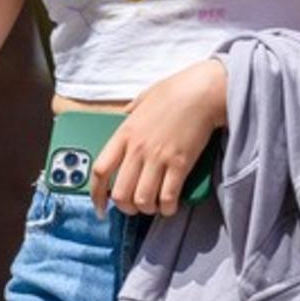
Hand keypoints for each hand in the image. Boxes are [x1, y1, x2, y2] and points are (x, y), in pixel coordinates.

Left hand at [93, 59, 226, 216]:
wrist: (202, 91)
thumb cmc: (176, 91)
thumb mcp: (145, 98)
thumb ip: (132, 110)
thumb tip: (127, 113)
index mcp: (124, 133)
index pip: (100, 170)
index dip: (96, 194)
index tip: (100, 206)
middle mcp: (138, 149)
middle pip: (120, 193)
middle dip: (126, 207)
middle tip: (134, 208)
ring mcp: (158, 158)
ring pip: (143, 200)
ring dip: (147, 209)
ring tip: (154, 206)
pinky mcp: (180, 164)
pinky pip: (168, 196)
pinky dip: (167, 207)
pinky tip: (170, 206)